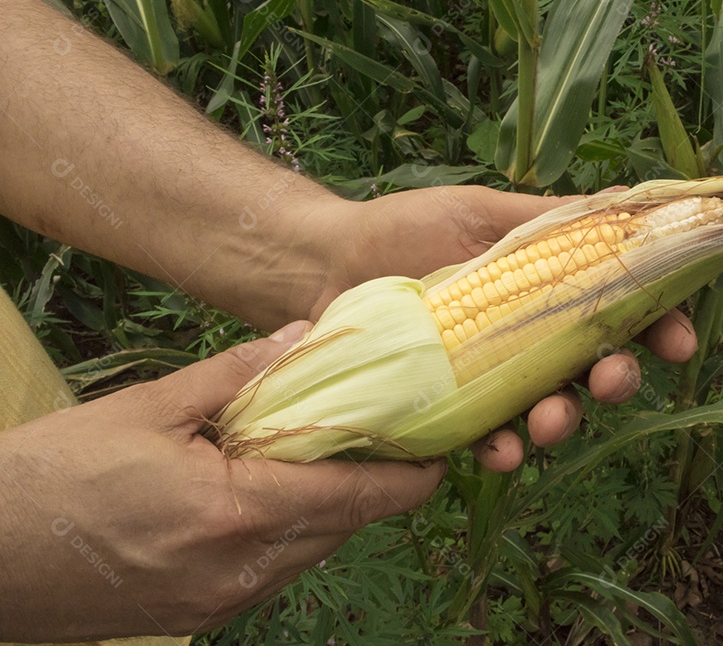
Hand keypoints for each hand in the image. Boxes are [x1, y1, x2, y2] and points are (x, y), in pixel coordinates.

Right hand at [0, 321, 443, 641]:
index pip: (357, 495)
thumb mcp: (149, 407)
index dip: (408, 476)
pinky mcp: (200, 616)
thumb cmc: (55, 475)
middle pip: (342, 525)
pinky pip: (274, 572)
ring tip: (330, 458)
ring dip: (331, 509)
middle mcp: (243, 569)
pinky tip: (271, 496)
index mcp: (238, 511)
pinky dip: (290, 534)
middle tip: (386, 439)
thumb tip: (302, 335)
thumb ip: (237, 374)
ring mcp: (222, 603)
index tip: (439, 451)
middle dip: (373, 487)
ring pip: (312, 551)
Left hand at [307, 186, 698, 471]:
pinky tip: (501, 451)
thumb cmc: (406, 228)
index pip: (621, 312)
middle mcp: (532, 339)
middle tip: (615, 380)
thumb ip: (550, 218)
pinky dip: (501, 449)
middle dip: (617, 380)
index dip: (659, 328)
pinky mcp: (453, 410)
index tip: (678, 342)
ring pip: (550, 410)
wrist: (328, 262)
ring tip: (552, 422)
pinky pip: (488, 438)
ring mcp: (494, 378)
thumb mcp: (480, 211)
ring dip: (564, 421)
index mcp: (551, 290)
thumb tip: (628, 200)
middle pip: (595, 368)